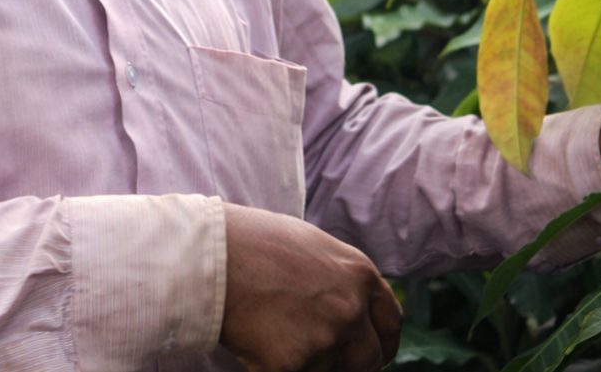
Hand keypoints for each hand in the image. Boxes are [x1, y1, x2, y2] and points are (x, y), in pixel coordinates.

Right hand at [220, 203, 401, 371]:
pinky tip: (255, 340)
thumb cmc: (251, 242)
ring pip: (329, 371)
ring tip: (272, 329)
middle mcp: (351, 308)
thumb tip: (354, 309)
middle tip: (314, 351)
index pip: (391, 323)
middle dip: (347, 362)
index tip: (372, 353)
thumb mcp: (310, 245)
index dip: (382, 343)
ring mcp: (326, 339)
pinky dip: (275, 367)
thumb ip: (339, 278)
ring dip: (307, 363)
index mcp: (359, 273)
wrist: (210, 252)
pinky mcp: (294, 365)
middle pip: (368, 359)